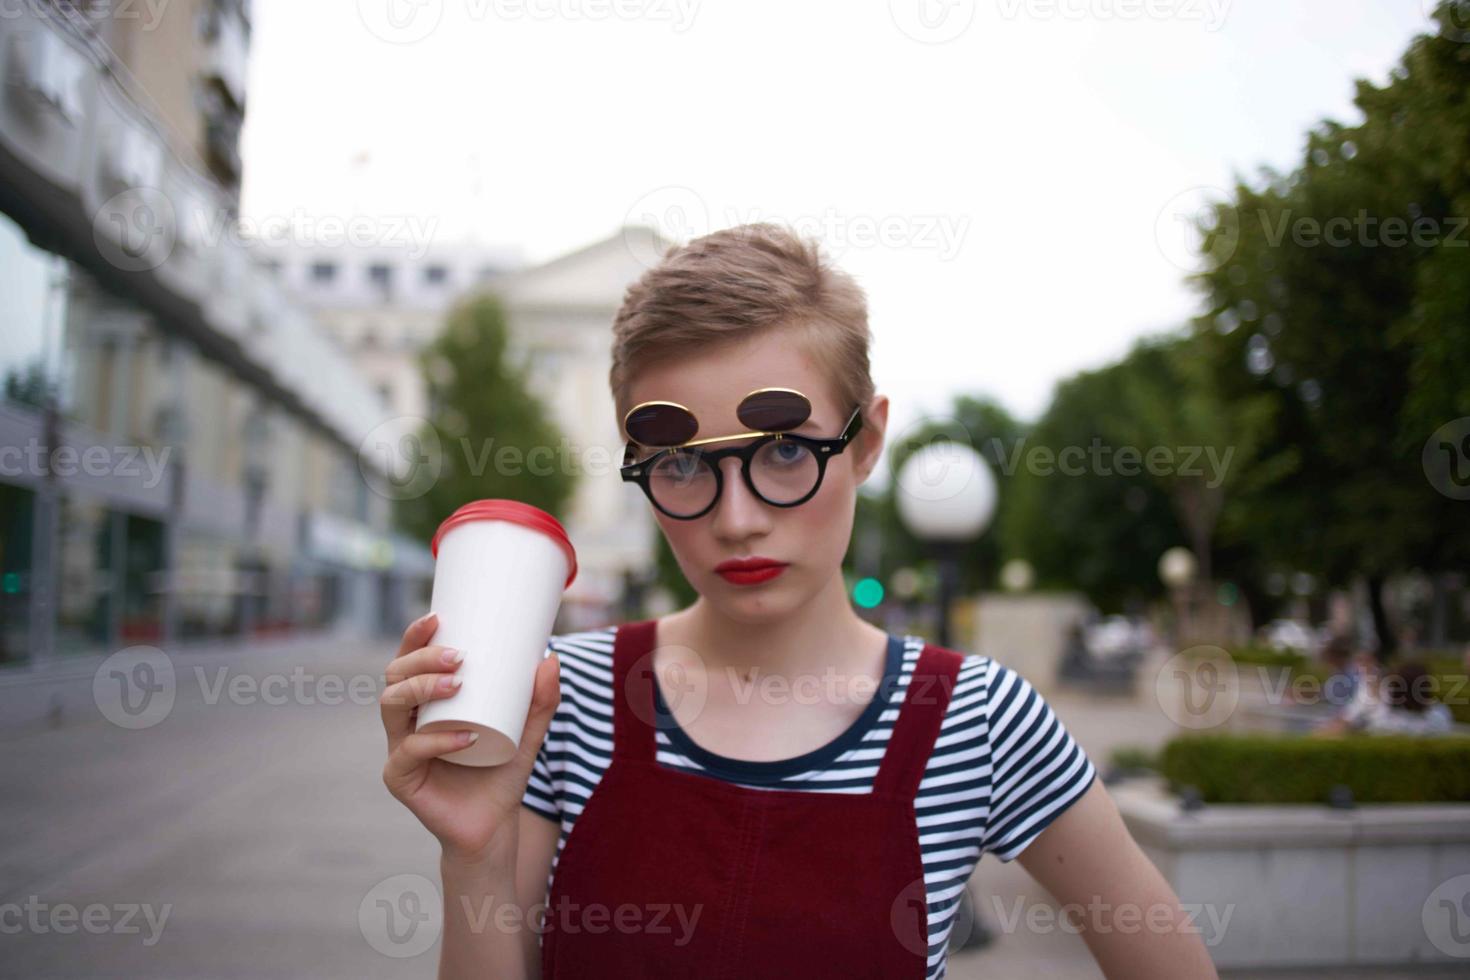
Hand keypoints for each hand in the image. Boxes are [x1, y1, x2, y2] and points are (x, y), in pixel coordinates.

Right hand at [379, 612, 560, 868]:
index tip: (437, 618)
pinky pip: (409, 752)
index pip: (409, 661)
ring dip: (421, 689)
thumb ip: (541, 702)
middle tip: (457, 657)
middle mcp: (407, 722)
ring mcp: (399, 749)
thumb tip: (550, 658)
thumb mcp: (529, 733)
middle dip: (420, 660)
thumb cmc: (503, 773)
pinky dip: (436, 741)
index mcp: (427, 703)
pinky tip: (464, 737)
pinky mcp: (400, 779)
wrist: (495, 827)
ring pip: (391, 707)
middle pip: (394, 677)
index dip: (415, 637)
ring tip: (456, 686)